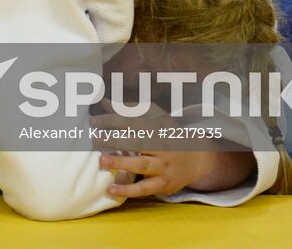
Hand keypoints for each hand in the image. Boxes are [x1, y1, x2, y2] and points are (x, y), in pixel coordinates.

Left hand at [93, 101, 253, 197]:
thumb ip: (129, 110)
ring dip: (121, 163)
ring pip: (142, 165)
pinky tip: (111, 189)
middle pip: (138, 142)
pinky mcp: (163, 184)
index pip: (133, 123)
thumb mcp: (155, 119)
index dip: (113, 121)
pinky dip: (128, 190)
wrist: (197, 160)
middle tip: (95, 139)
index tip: (94, 122)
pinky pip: (145, 188)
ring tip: (102, 161)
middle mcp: (163, 147)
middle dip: (116, 140)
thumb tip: (105, 102)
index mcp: (158, 128)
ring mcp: (163, 167)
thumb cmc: (169, 136)